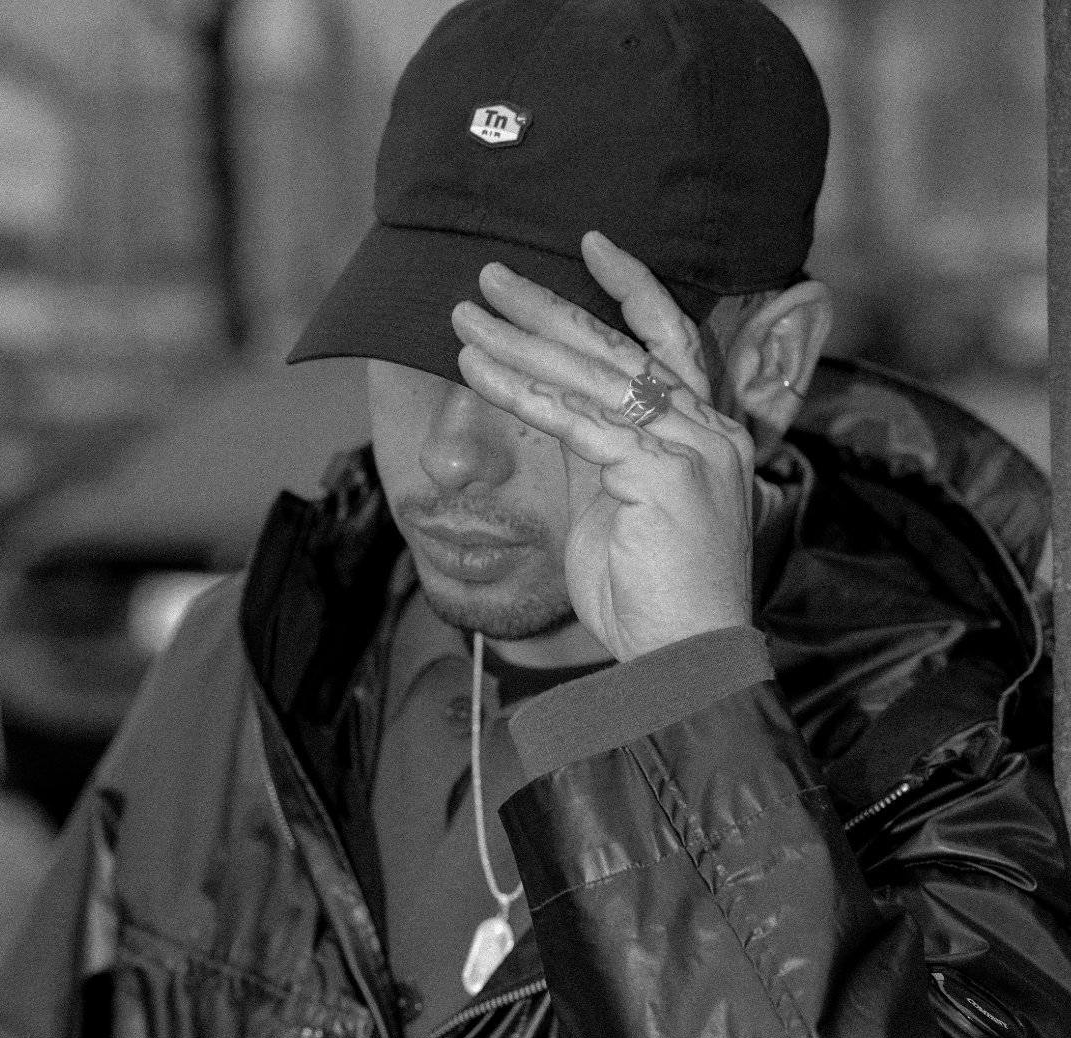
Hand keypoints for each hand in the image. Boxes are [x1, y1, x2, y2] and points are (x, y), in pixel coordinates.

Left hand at [451, 231, 754, 662]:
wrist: (681, 658)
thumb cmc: (648, 592)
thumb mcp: (616, 505)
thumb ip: (595, 449)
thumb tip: (552, 400)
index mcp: (707, 433)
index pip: (671, 340)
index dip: (632, 287)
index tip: (591, 244)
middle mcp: (708, 429)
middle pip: (620, 346)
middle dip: (549, 306)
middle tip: (490, 276)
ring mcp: (692, 446)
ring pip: (593, 373)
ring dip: (520, 341)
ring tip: (464, 315)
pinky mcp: (663, 472)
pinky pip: (578, 421)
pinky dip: (522, 393)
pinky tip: (477, 370)